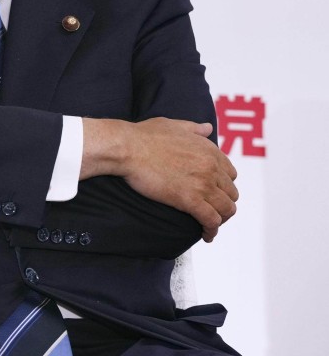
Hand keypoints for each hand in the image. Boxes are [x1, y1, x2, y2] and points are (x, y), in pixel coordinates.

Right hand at [83, 117, 238, 242]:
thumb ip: (194, 128)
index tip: (214, 192)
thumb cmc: (144, 136)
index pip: (230, 174)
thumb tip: (207, 128)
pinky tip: (206, 235)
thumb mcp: (173, 125)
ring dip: (220, 218)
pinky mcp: (190, 200)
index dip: (223, 185)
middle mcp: (211, 168)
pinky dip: (211, 230)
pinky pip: (211, 220)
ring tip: (209, 224)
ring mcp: (202, 184)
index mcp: (209, 150)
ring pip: (226, 209)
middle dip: (223, 203)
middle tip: (210, 210)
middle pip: (231, 193)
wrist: (127, 148)